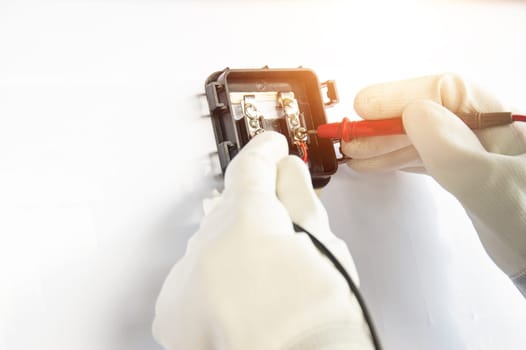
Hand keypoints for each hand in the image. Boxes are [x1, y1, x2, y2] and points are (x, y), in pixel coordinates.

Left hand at [152, 132, 373, 349]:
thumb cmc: (318, 327)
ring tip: (266, 275)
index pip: (251, 169)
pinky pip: (192, 276)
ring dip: (233, 246)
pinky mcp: (172, 312)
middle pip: (228, 208)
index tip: (270, 148)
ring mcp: (185, 282)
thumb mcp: (326, 250)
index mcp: (246, 223)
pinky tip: (239, 293)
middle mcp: (206, 248)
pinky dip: (213, 277)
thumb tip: (286, 172)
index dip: (264, 153)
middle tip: (282, 224)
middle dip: (253, 209)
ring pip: (209, 243)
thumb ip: (300, 201)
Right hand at [343, 74, 525, 287]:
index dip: (402, 95)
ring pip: (423, 136)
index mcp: (506, 120)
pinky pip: (426, 157)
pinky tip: (374, 162)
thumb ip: (454, 150)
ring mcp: (476, 152)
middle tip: (350, 136)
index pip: (448, 91)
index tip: (365, 106)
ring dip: (385, 144)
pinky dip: (397, 159)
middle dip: (386, 124)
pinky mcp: (465, 174)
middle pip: (429, 112)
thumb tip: (413, 113)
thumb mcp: (494, 187)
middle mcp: (490, 129)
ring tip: (353, 152)